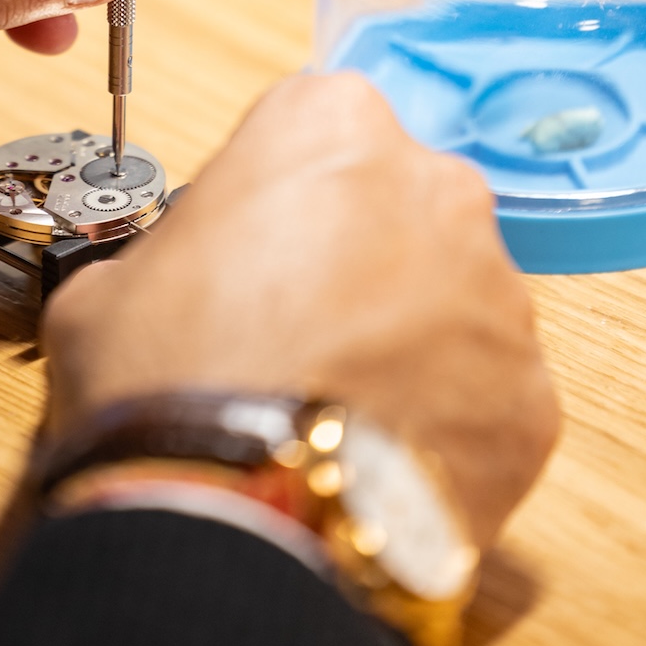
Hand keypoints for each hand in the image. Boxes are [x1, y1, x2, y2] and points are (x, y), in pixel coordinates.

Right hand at [42, 73, 558, 547]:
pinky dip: (442, 420)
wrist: (229, 519)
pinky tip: (372, 457)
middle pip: (399, 202)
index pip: (318, 126)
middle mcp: (434, 187)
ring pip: (453, 297)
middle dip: (358, 253)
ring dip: (406, 337)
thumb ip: (174, 250)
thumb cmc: (164, 377)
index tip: (255, 243)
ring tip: (328, 405)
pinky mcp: (532, 397)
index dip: (280, 189)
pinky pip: (486, 392)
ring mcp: (497, 293)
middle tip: (291, 326)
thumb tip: (187, 285)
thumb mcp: (113, 279)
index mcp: (330, 126)